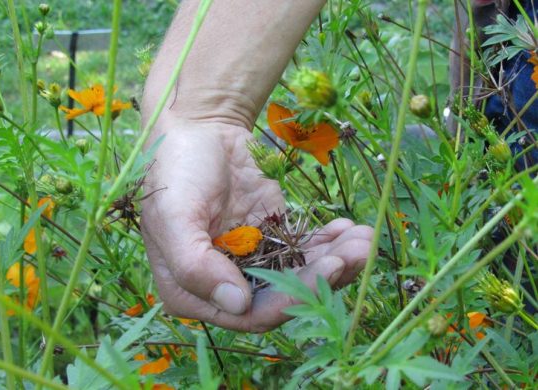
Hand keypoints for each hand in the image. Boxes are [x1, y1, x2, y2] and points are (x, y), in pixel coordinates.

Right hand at [141, 119, 373, 331]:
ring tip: (364, 240)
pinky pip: (304, 246)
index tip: (327, 271)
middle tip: (357, 253)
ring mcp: (251, 257)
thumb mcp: (174, 217)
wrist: (199, 126)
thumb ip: (195, 266)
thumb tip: (238, 305)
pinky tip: (349, 229)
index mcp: (192, 290)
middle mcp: (224, 281)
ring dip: (335, 260)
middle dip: (323, 277)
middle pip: (282, 295)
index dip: (290, 301)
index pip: (247, 315)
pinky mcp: (272, 232)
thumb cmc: (176, 170)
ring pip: (299, 272)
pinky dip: (329, 241)